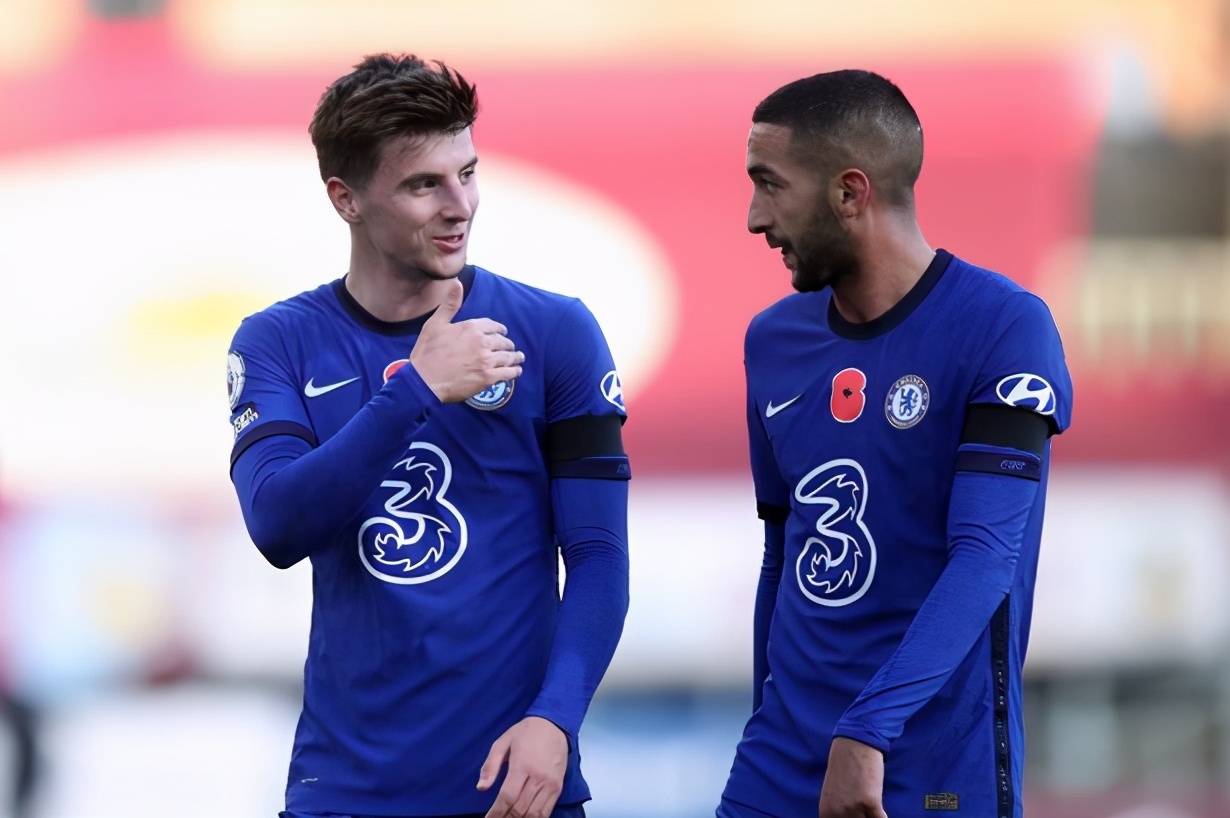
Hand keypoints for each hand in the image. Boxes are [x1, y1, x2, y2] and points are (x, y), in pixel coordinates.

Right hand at [409, 278, 524, 402]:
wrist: (424, 380)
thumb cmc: (427, 352)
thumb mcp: (436, 324)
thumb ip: (450, 304)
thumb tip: (457, 282)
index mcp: (471, 327)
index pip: (493, 326)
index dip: (500, 329)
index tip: (503, 332)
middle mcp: (482, 342)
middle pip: (502, 342)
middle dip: (507, 344)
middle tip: (510, 347)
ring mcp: (486, 361)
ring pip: (508, 357)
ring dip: (515, 357)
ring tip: (519, 358)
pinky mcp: (487, 378)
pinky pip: (507, 373)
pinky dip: (514, 371)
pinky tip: (516, 371)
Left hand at [477, 716, 567, 817]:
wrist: (554, 724)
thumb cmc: (525, 732)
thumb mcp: (502, 742)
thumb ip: (490, 765)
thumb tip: (481, 788)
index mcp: (522, 765)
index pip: (508, 797)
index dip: (496, 812)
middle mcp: (538, 777)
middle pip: (520, 808)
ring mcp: (550, 784)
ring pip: (534, 814)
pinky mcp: (558, 787)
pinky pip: (546, 811)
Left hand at [818, 737, 886, 817]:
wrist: (855, 744)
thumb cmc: (845, 766)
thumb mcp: (832, 792)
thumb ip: (837, 810)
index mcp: (826, 811)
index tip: (858, 815)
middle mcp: (837, 812)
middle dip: (862, 817)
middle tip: (865, 809)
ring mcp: (853, 808)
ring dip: (871, 815)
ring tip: (872, 807)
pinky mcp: (870, 802)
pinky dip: (882, 816)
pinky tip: (881, 810)